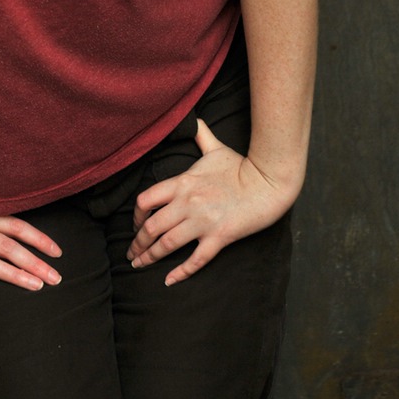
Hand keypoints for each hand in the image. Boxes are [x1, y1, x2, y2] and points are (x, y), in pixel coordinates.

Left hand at [126, 119, 295, 285]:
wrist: (268, 182)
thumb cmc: (241, 165)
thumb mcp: (215, 148)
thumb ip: (200, 134)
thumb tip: (193, 118)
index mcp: (182, 182)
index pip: (146, 200)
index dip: (135, 215)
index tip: (134, 224)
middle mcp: (188, 203)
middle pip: (151, 226)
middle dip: (137, 242)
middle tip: (130, 253)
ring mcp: (202, 222)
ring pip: (167, 244)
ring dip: (149, 257)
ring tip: (139, 265)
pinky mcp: (219, 238)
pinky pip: (195, 260)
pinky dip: (180, 273)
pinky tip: (169, 281)